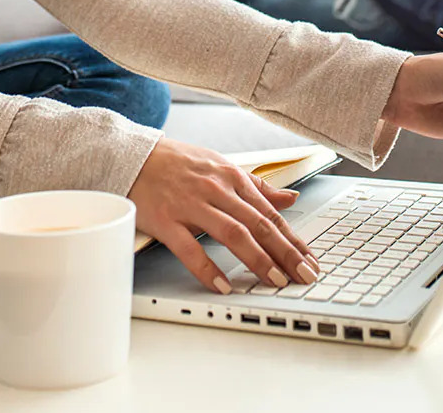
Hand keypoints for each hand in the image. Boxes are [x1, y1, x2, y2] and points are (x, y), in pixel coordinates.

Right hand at [128, 139, 319, 292]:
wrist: (132, 155)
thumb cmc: (177, 163)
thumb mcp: (221, 165)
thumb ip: (256, 185)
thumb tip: (289, 197)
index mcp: (232, 177)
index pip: (270, 212)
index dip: (293, 239)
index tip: (309, 260)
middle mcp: (216, 189)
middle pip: (258, 224)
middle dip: (285, 252)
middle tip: (304, 274)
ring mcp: (191, 205)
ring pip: (232, 233)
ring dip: (257, 259)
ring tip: (276, 280)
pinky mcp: (166, 220)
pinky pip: (189, 248)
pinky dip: (207, 268)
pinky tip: (223, 285)